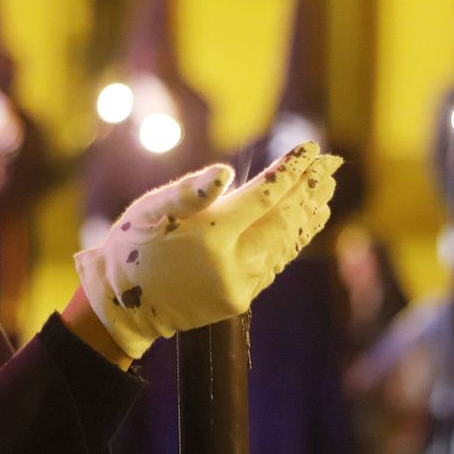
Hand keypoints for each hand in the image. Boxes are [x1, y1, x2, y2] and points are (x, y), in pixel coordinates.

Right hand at [76, 143, 340, 358]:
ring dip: (309, 213)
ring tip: (327, 188)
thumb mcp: (150, 210)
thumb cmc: (132, 245)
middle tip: (333, 162)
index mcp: (210, 236)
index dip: (290, 171)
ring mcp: (239, 285)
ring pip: (286, 243)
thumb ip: (189, 191)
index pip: (264, 196)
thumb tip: (225, 172)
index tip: (311, 148)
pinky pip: (277, 263)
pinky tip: (306, 222)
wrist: (121, 305)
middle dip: (311, 188)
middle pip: (286, 220)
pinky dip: (295, 239)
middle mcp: (232, 263)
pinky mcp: (240, 299)